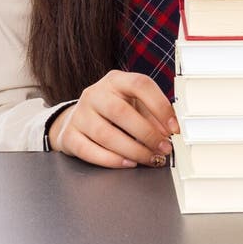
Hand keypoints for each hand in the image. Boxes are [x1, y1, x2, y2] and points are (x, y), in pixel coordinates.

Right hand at [47, 70, 179, 168]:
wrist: (78, 119)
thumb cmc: (113, 111)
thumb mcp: (133, 104)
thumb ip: (151, 115)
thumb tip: (170, 132)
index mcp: (115, 80)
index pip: (139, 84)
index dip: (160, 105)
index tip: (174, 127)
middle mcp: (95, 93)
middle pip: (120, 111)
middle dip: (147, 133)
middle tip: (164, 148)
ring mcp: (79, 114)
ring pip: (105, 134)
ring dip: (133, 150)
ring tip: (150, 159)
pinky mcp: (69, 135)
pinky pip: (89, 150)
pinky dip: (111, 160)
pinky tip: (129, 163)